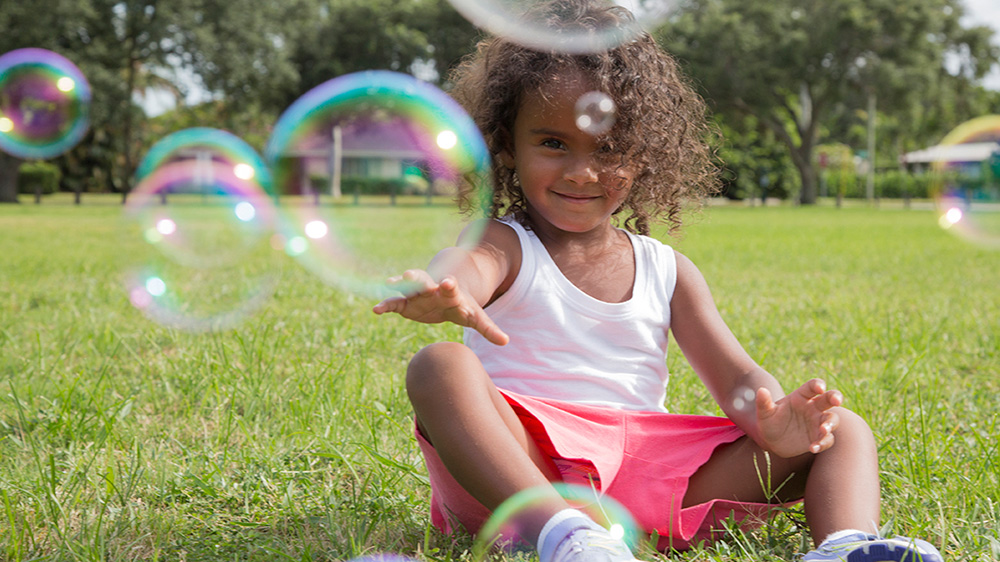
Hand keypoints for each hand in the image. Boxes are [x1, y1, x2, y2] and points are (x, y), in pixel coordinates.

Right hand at [372, 269, 508, 345]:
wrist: (447, 292)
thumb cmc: (463, 306)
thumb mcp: (476, 317)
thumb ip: (488, 328)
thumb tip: (506, 341)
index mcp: (451, 292)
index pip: (451, 287)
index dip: (449, 285)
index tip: (449, 282)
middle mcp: (432, 289)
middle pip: (425, 282)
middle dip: (419, 280)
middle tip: (411, 276)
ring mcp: (417, 294)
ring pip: (406, 286)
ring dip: (399, 284)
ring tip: (390, 283)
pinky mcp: (405, 303)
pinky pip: (393, 302)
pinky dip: (385, 305)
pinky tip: (375, 310)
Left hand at [755, 378, 841, 456]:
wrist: (771, 441)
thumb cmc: (769, 422)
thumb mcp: (765, 413)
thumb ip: (764, 403)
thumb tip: (761, 390)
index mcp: (801, 397)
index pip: (812, 386)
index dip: (818, 385)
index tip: (820, 388)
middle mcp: (813, 407)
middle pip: (829, 398)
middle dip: (835, 397)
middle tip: (837, 400)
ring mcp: (818, 422)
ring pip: (832, 419)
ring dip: (830, 424)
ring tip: (823, 430)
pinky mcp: (819, 437)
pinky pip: (827, 439)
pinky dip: (822, 443)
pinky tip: (813, 447)